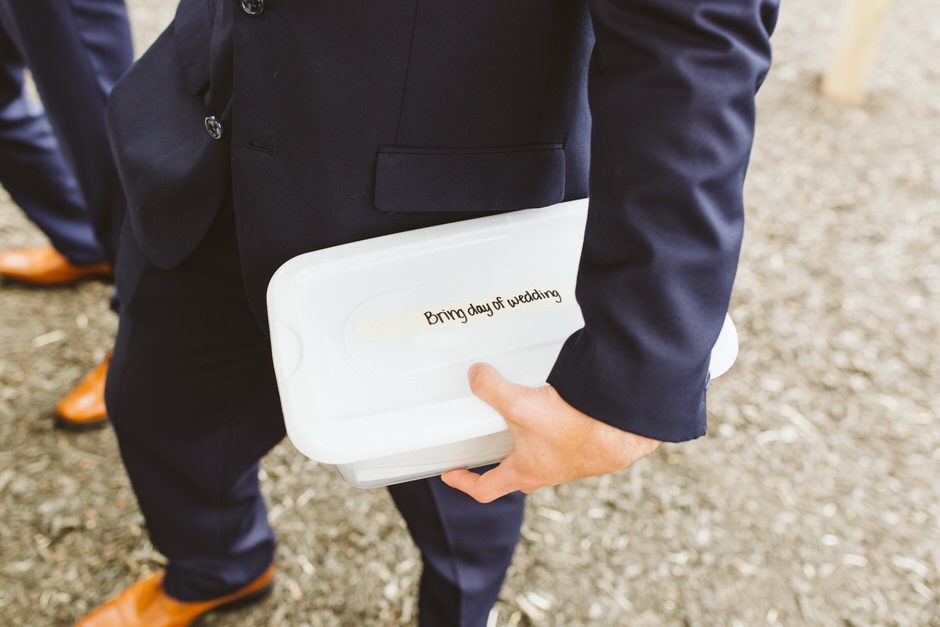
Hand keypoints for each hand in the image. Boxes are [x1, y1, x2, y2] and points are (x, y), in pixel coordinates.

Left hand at [441, 363, 660, 502]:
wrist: (624, 429)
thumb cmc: (576, 429)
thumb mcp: (521, 405)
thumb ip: (491, 388)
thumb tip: (475, 375)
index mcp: (524, 472)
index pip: (485, 489)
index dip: (464, 483)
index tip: (451, 474)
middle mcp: (547, 471)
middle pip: (514, 474)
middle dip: (498, 462)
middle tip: (486, 448)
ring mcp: (569, 461)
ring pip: (541, 457)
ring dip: (529, 443)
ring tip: (522, 418)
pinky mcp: (588, 445)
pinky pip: (564, 442)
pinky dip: (556, 429)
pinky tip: (558, 408)